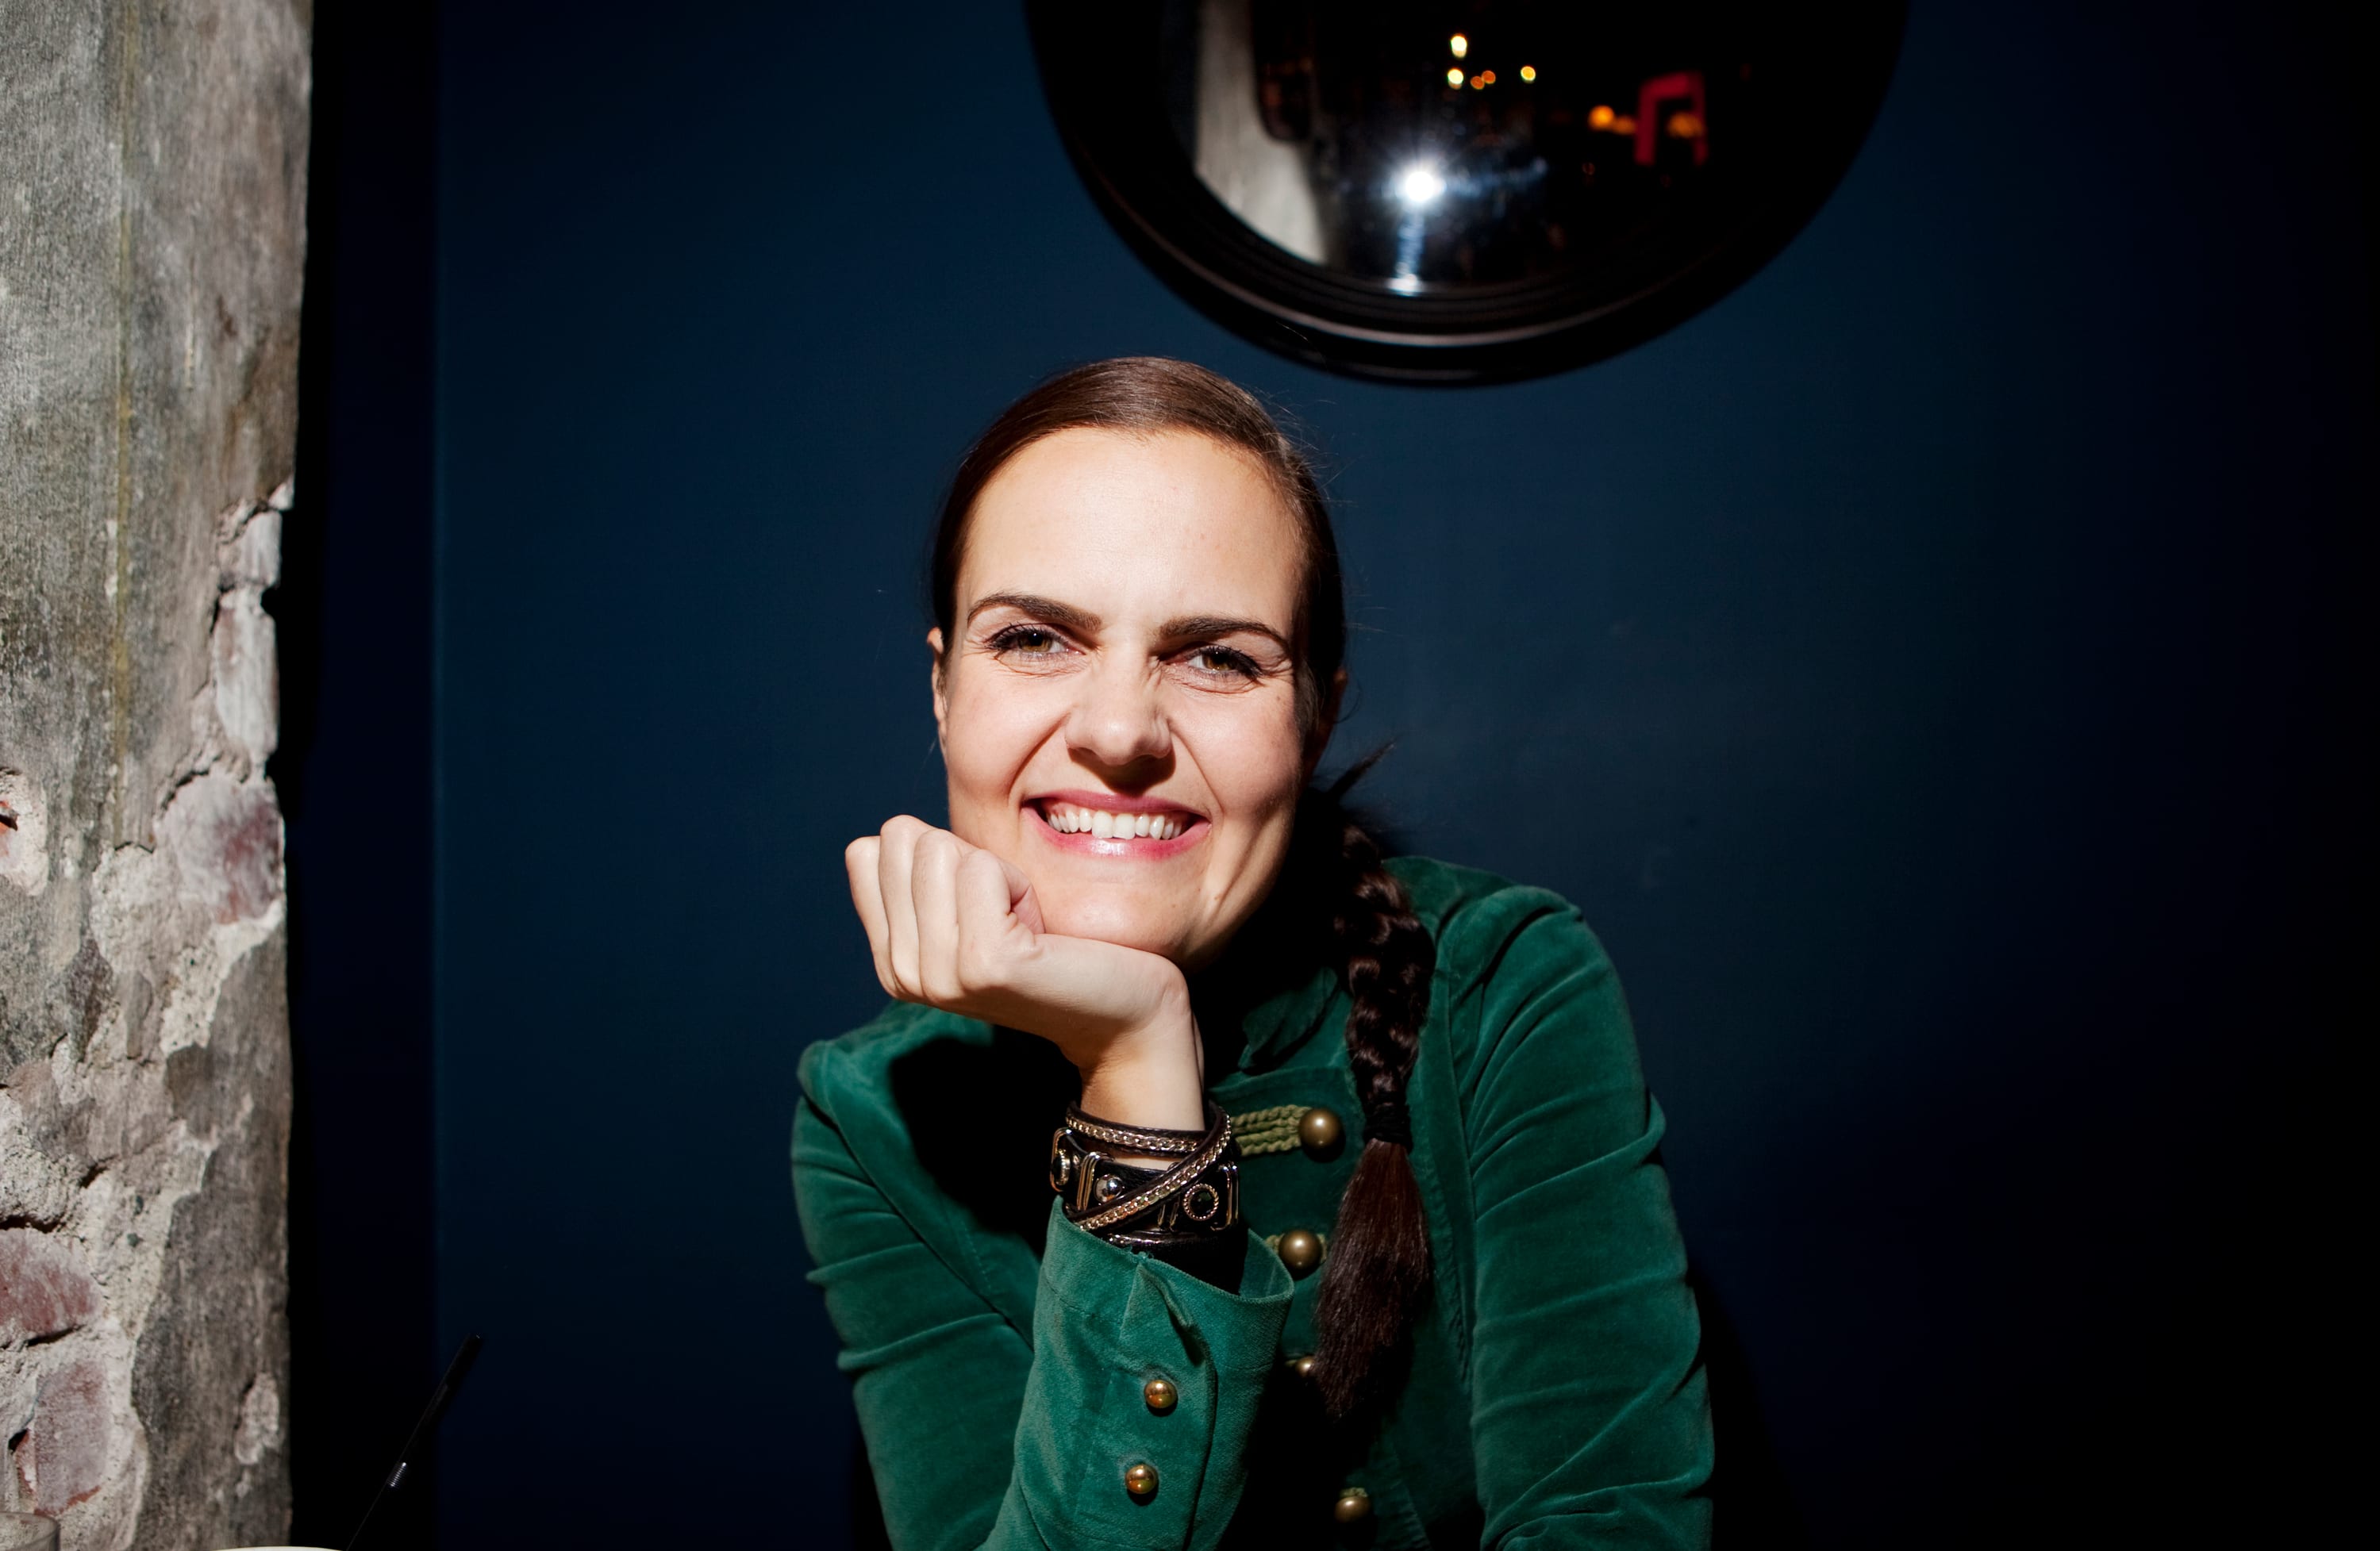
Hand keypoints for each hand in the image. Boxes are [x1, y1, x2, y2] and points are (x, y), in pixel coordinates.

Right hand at [844, 816, 1204, 1131]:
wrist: (1123, 1016)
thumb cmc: (1057, 949)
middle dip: (966, 859)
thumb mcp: (972, 912)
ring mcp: (939, 974)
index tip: (981, 903)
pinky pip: (982, 868)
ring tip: (1026, 926)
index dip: (938, 856)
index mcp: (890, 959)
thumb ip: (922, 880)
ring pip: (940, 850)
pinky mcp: (982, 963)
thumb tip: (885, 834)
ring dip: (998, 873)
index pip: (869, 851)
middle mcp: (900, 973)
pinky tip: (1039, 931)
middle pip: (903, 842)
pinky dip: (1020, 882)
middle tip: (1008, 915)